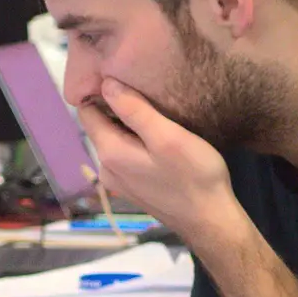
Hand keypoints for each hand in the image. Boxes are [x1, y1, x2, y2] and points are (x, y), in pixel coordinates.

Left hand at [77, 79, 245, 250]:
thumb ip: (134, 110)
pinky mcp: (134, 189)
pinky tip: (157, 138)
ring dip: (128, 124)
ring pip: (114, 141)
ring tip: (153, 110)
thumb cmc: (194, 176)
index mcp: (110, 153)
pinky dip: (135, 141)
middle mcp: (106, 168)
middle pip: (100, 126)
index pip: (87, 112)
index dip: (100, 91)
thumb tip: (106, 83)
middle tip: (143, 88)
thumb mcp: (167, 136)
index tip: (122, 74)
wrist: (211, 222)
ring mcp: (119, 182)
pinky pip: (126, 155)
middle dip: (115, 106)